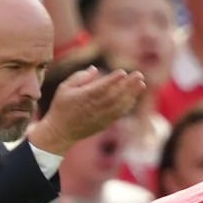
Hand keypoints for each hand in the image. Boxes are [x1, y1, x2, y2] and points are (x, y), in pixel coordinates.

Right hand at [28, 66, 145, 153]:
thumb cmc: (61, 107)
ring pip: (119, 105)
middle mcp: (94, 108)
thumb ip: (80, 77)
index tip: (122, 72)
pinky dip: (127, 105)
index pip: (101, 88)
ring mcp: (100, 117)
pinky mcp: (104, 124)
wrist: (61, 133)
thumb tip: (95, 69)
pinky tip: (134, 97)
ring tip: (141, 84)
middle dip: (128, 85)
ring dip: (131, 94)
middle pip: (114, 95)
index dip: (112, 80)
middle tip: (139, 75)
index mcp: (83, 97)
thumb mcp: (64, 88)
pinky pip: (118, 114)